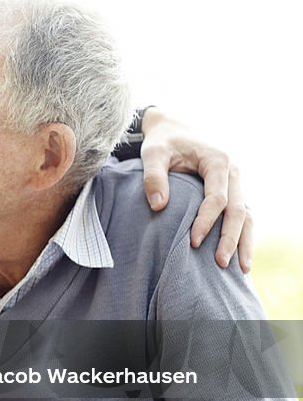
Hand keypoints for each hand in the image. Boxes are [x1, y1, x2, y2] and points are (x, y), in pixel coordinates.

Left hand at [140, 108, 252, 271]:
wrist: (173, 130)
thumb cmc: (162, 143)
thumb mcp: (152, 154)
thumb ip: (153, 177)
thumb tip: (158, 206)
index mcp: (218, 161)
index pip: (217, 198)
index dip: (206, 221)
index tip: (192, 242)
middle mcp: (233, 172)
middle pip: (238, 210)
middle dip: (230, 238)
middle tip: (220, 264)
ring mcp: (235, 182)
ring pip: (247, 215)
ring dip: (243, 242)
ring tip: (241, 270)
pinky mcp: (232, 191)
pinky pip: (241, 215)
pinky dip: (241, 235)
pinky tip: (239, 257)